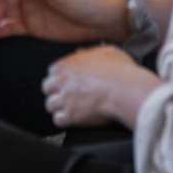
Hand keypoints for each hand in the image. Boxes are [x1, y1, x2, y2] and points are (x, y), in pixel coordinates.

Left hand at [43, 45, 161, 128]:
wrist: (125, 90)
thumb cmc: (120, 72)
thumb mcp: (106, 52)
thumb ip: (90, 52)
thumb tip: (83, 54)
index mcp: (69, 64)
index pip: (52, 71)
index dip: (59, 77)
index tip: (64, 82)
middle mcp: (63, 81)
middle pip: (47, 87)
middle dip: (54, 92)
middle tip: (64, 95)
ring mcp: (66, 98)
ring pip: (50, 104)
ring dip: (58, 107)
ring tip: (67, 109)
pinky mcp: (71, 115)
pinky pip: (58, 120)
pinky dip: (64, 121)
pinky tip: (71, 120)